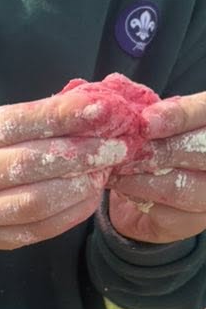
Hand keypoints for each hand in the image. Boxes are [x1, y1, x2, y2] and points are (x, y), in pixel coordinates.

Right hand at [0, 88, 127, 249]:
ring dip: (78, 186)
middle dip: (77, 154)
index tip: (101, 109)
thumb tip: (96, 107)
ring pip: (34, 201)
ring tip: (104, 172)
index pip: (12, 123)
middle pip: (24, 164)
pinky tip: (90, 196)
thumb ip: (38, 117)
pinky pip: (40, 229)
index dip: (59, 116)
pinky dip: (72, 212)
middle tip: (115, 147)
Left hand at [108, 92, 205, 242]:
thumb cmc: (156, 144)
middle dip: (156, 149)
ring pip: (179, 185)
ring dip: (138, 175)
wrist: (154, 193)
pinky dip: (135, 194)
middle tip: (122, 148)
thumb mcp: (155, 120)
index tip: (145, 122)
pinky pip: (163, 208)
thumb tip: (112, 87)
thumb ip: (146, 108)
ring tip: (113, 167)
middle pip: (199, 151)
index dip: (181, 116)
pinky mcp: (195, 220)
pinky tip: (118, 184)